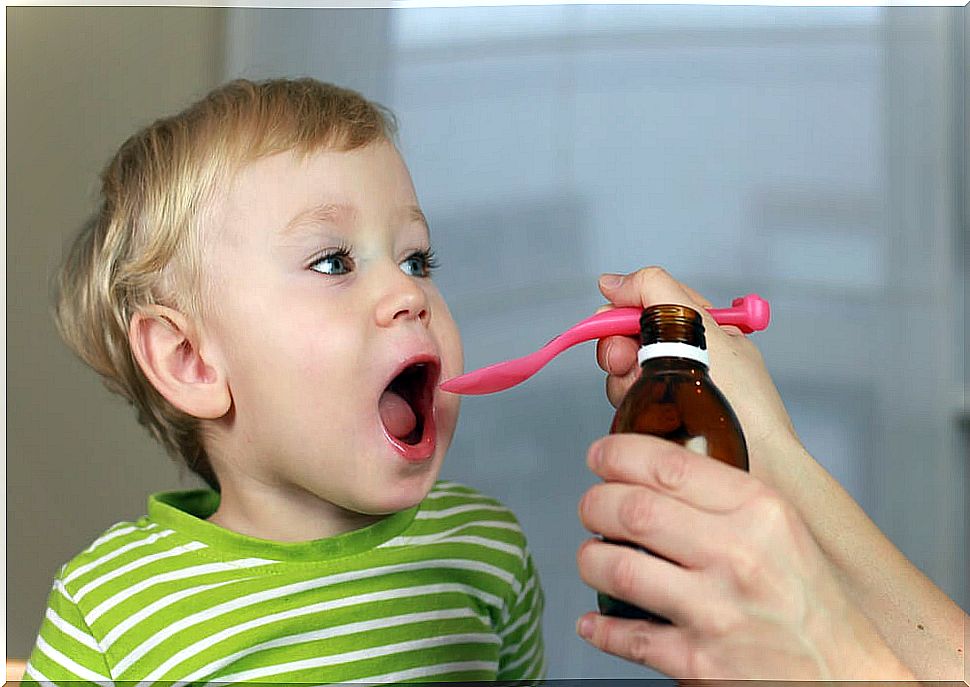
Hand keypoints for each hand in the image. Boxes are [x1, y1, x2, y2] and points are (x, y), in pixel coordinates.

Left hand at [574, 433, 915, 678]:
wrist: (847, 677)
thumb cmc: (812, 603)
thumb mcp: (783, 529)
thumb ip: (726, 497)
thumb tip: (656, 472)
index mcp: (760, 512)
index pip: (669, 465)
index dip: (619, 455)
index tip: (600, 456)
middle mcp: (738, 556)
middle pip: (632, 509)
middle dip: (595, 503)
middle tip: (591, 507)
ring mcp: (716, 611)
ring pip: (619, 568)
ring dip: (591, 558)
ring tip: (593, 556)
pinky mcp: (699, 662)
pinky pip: (628, 637)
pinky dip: (600, 628)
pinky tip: (595, 621)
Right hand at [595, 267, 797, 472]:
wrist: (756, 460)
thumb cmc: (744, 399)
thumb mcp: (703, 325)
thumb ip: (656, 290)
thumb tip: (611, 282)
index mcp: (700, 327)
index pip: (647, 304)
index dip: (622, 311)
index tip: (609, 322)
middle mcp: (684, 357)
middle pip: (627, 339)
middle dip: (619, 348)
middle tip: (626, 362)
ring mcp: (670, 391)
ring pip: (622, 373)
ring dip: (624, 381)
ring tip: (646, 394)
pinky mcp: (659, 422)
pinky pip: (626, 405)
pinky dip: (628, 407)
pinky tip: (647, 416)